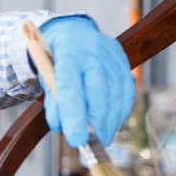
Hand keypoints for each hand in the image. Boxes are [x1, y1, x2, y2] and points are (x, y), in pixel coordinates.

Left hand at [35, 16, 134, 147]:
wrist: (73, 34)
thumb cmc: (56, 61)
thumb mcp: (47, 79)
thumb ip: (54, 104)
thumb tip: (63, 127)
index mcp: (67, 54)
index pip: (71, 88)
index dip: (75, 116)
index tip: (77, 140)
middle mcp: (92, 53)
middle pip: (99, 92)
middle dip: (97, 123)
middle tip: (93, 142)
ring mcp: (111, 56)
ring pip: (116, 95)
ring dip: (110, 121)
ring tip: (103, 136)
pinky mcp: (124, 63)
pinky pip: (128, 93)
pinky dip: (120, 112)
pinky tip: (112, 122)